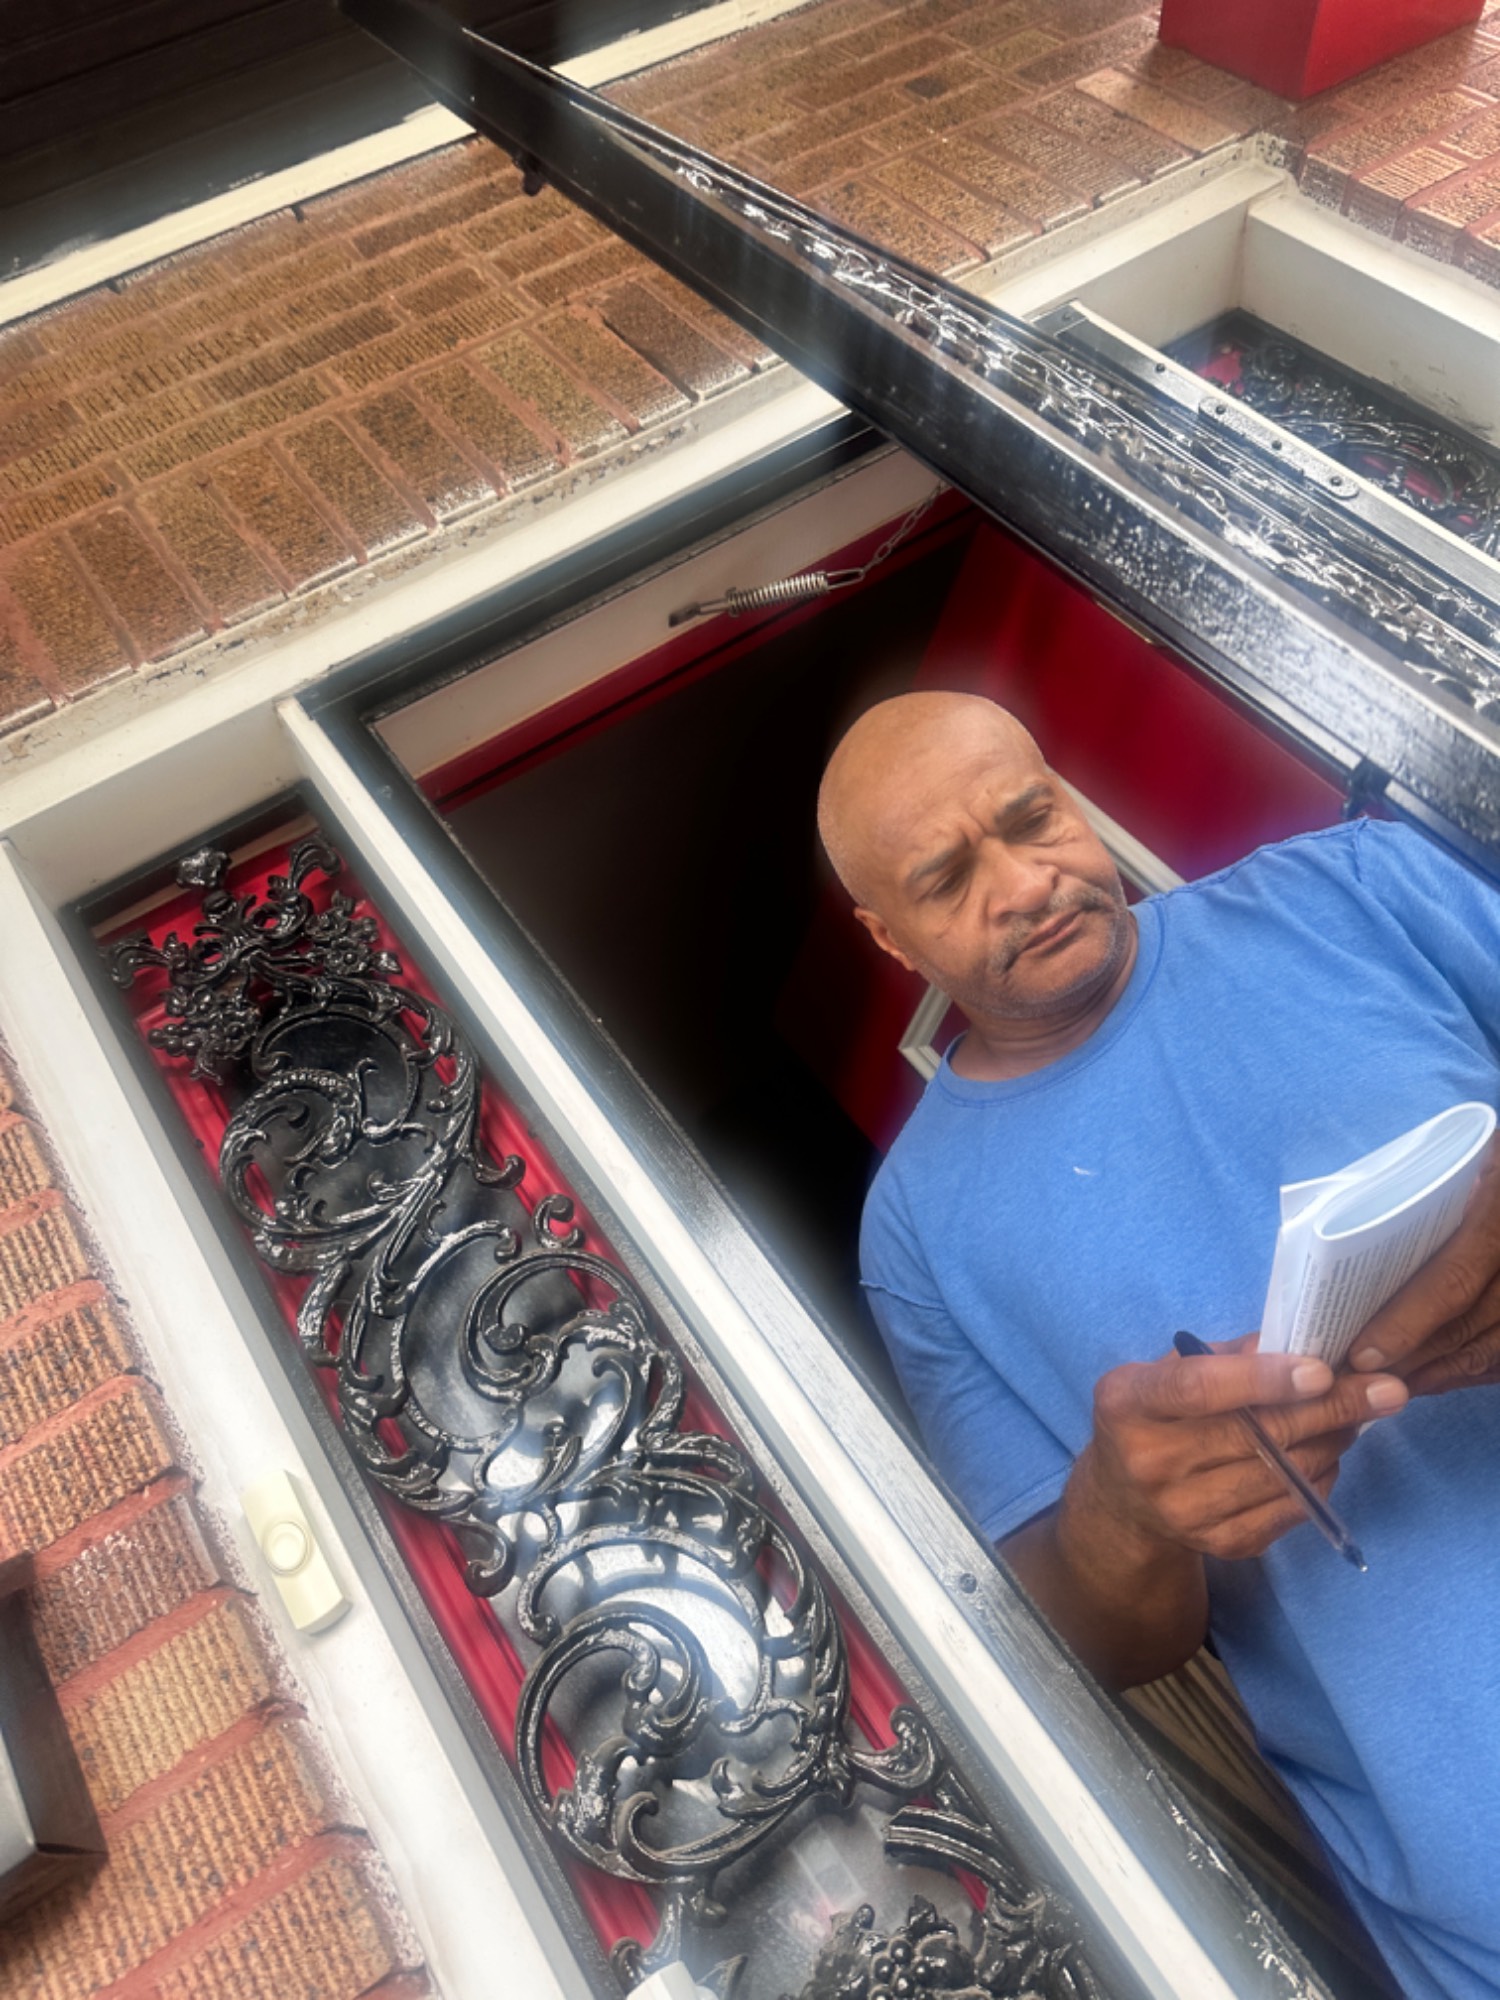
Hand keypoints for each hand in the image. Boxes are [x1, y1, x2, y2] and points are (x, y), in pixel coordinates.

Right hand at [1068, 1334, 1406, 1563]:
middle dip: (1329, 1409)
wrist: (1122, 1500)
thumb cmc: (1157, 1414)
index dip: (1261, 1378)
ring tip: (1357, 1417)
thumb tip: (1302, 1346)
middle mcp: (1149, 1461)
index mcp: (1128, 1403)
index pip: (1198, 1388)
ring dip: (1332, 1442)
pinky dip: (1320, 1479)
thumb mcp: (1172, 1369)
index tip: (1321, 1371)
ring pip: (1283, 1475)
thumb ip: (1230, 1355)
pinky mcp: (1219, 1545)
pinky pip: (1288, 1510)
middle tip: (1384, 1390)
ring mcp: (1184, 1511)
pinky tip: (1327, 1455)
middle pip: (1255, 1436)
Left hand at [1350, 1137, 1499, 1394]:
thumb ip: (1416, 1198)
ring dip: (1438, 1373)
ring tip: (1385, 1383)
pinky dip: (1470, 1371)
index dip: (1406, 1323)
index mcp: (1497, 1210)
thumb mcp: (1460, 1161)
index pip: (1452, 1280)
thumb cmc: (1487, 1158)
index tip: (1361, 1353)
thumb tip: (1341, 1245)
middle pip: (1469, 1324)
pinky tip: (1431, 1376)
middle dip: (1412, 1359)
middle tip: (1357, 1379)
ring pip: (1491, 1350)